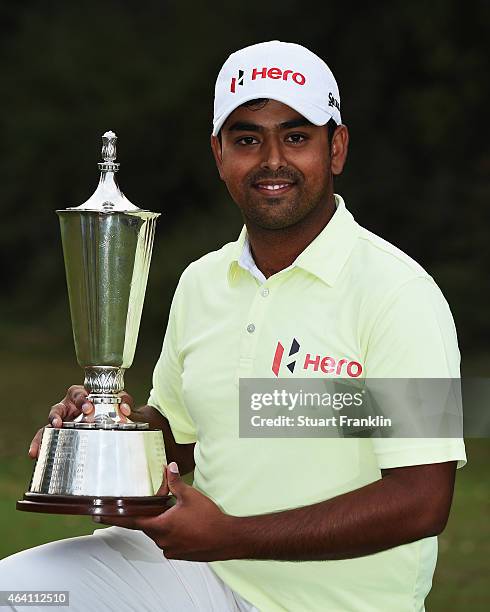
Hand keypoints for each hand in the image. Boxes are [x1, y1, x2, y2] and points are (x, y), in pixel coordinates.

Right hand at [28, 385, 132, 457]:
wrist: (110, 416)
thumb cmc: (109, 403)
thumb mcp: (118, 399)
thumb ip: (123, 400)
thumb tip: (125, 409)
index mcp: (80, 395)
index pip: (78, 394)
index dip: (81, 400)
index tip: (88, 407)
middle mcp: (67, 406)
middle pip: (57, 409)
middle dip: (56, 416)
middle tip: (59, 424)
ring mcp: (62, 420)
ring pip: (48, 425)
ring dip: (43, 434)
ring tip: (39, 444)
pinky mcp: (59, 433)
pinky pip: (47, 438)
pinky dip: (40, 445)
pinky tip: (35, 454)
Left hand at [96, 462, 237, 561]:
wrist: (227, 539)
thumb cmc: (208, 518)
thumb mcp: (190, 496)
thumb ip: (175, 482)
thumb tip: (168, 467)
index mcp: (160, 525)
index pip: (130, 520)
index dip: (113, 516)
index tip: (97, 515)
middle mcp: (161, 540)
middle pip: (147, 525)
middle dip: (151, 514)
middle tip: (161, 504)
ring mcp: (170, 550)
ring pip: (160, 533)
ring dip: (164, 523)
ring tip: (179, 513)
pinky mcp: (180, 554)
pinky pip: (170, 541)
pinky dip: (173, 532)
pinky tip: (186, 524)